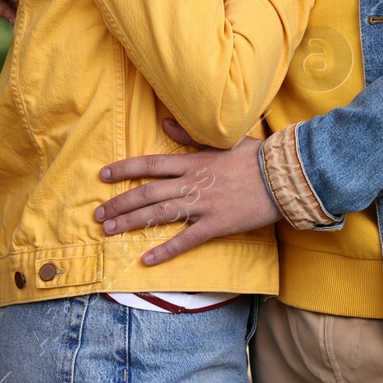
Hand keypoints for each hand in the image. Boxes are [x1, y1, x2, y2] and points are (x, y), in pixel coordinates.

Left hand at [93, 118, 279, 265]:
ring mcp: (203, 205)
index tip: (104, 176)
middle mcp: (192, 183)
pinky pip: (186, 240)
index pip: (150, 165)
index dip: (125, 169)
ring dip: (132, 223)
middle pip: (147, 193)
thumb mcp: (219, 140)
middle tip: (99, 214)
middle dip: (120, 203)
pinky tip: (147, 259)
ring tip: (110, 231)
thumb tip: (163, 123)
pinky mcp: (217, 225)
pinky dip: (166, 250)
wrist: (283, 176)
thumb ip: (188, 133)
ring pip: (159, 215)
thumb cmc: (253, 156)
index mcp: (192, 161)